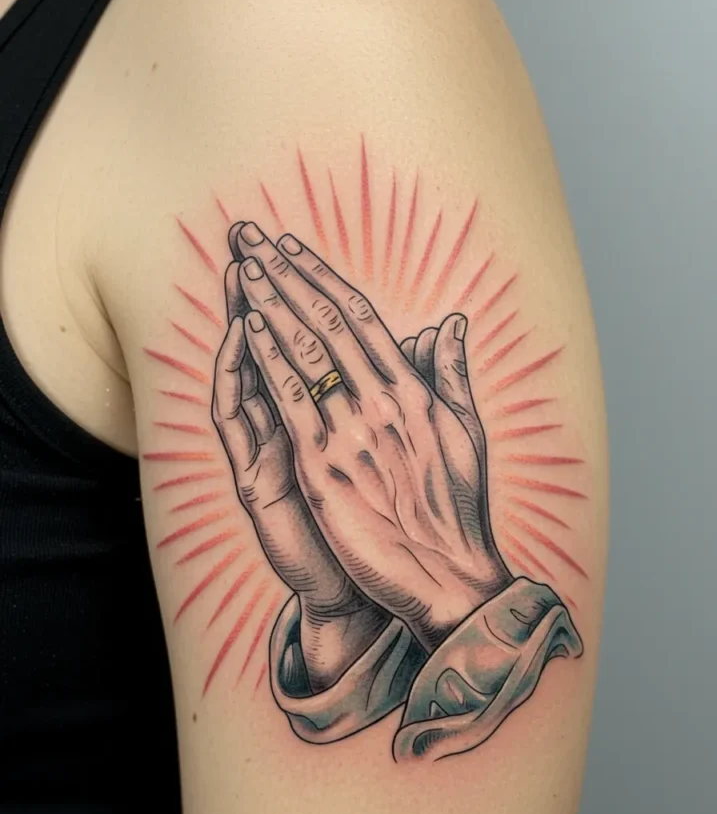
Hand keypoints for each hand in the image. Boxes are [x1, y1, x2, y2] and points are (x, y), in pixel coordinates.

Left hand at [234, 223, 512, 652]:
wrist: (452, 577)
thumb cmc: (459, 510)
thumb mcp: (466, 435)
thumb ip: (453, 374)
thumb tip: (449, 323)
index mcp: (415, 392)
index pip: (361, 319)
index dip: (321, 278)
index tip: (292, 248)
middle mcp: (384, 403)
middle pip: (326, 323)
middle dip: (285, 275)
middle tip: (250, 235)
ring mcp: (352, 435)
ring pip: (304, 354)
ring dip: (269, 305)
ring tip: (242, 266)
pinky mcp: (324, 471)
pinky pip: (290, 403)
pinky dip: (268, 362)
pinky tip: (247, 329)